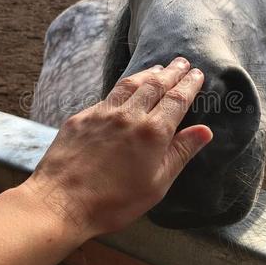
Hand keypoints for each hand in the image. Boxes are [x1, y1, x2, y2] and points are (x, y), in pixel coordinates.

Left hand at [25, 57, 212, 237]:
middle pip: (155, 85)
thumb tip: (204, 131)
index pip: (176, 99)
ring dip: (147, 74)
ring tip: (158, 68)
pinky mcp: (81, 118)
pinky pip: (107, 96)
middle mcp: (128, 115)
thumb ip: (180, 153)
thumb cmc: (113, 202)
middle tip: (181, 62)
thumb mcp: (157, 184)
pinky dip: (122, 88)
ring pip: (130, 85)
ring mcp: (102, 113)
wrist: (61, 201)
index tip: (196, 73)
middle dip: (171, 72)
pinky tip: (124, 90)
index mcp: (152, 132)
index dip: (188, 85)